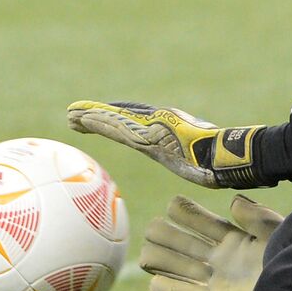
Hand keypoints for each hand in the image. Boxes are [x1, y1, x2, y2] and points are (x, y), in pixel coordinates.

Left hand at [67, 100, 265, 188]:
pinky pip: (118, 125)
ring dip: (91, 117)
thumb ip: (194, 162)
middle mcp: (155, 124)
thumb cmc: (217, 162)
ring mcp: (151, 127)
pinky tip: (84, 120)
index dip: (112, 120)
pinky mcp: (147, 132)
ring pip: (115, 121)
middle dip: (96, 116)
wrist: (221, 157)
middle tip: (72, 115)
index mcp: (164, 129)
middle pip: (119, 119)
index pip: (131, 123)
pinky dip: (100, 121)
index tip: (95, 120)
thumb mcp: (200, 162)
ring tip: (70, 115)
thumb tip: (203, 176)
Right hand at [138, 194, 284, 290]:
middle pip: (185, 246)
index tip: (172, 204)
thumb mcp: (275, 228)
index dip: (186, 212)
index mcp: (238, 240)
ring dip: (163, 262)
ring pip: (182, 269)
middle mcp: (225, 260)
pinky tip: (153, 285)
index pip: (203, 223)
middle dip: (166, 236)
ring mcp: (221, 282)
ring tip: (144, 253)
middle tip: (152, 228)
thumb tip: (232, 203)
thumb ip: (254, 214)